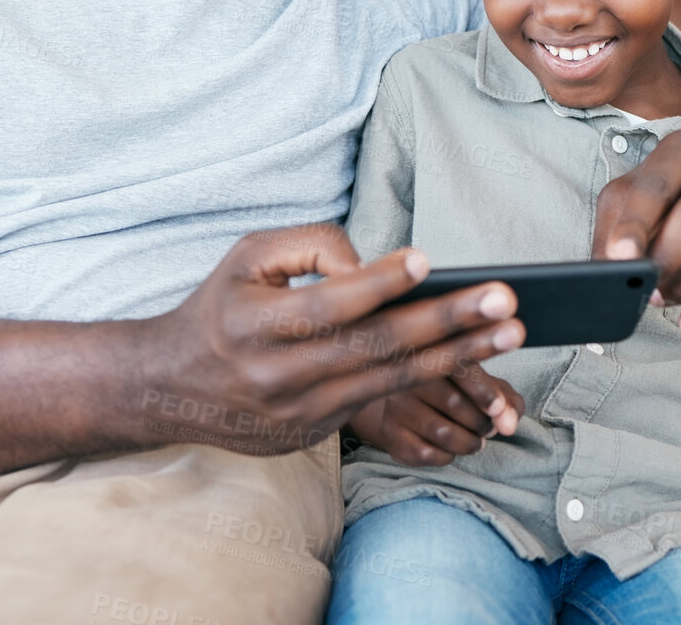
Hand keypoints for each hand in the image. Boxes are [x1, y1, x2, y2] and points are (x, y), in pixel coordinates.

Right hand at [140, 223, 525, 455]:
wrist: (171, 388)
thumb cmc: (219, 307)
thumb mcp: (248, 257)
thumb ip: (310, 246)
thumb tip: (370, 263)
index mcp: (256, 324)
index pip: (329, 303)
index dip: (379, 282)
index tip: (427, 261)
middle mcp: (280, 374)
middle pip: (376, 347)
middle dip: (447, 322)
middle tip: (504, 303)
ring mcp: (300, 412)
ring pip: (391, 381)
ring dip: (458, 355)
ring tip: (509, 332)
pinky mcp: (315, 434)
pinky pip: (381, 403)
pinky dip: (428, 380)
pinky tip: (471, 359)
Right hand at [347, 365, 523, 465]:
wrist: (409, 405)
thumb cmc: (458, 392)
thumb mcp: (485, 386)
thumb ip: (507, 400)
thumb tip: (508, 425)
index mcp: (437, 353)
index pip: (461, 369)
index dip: (485, 392)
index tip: (499, 411)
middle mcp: (411, 375)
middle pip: (455, 404)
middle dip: (482, 424)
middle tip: (488, 429)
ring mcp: (396, 404)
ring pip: (442, 433)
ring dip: (469, 443)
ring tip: (475, 440)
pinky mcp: (390, 433)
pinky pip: (427, 453)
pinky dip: (448, 456)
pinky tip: (450, 449)